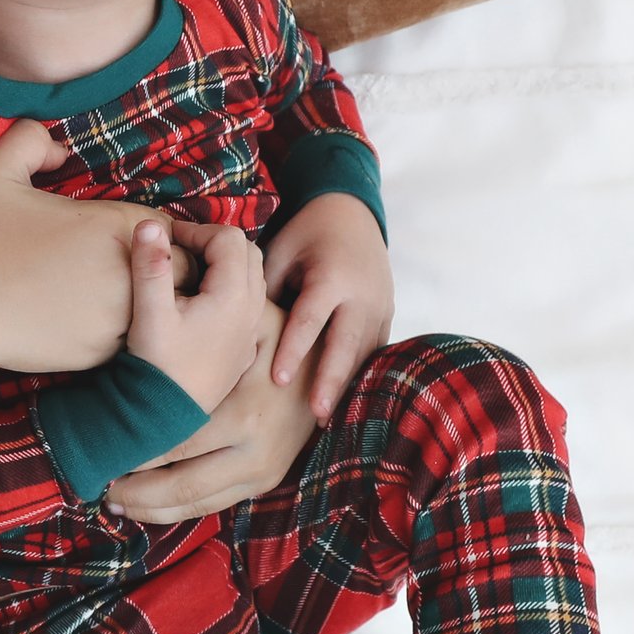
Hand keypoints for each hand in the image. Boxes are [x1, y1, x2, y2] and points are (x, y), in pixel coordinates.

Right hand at [0, 121, 169, 373]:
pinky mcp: (102, 353)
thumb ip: (33, 141)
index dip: (153, 234)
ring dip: (148, 305)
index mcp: (115, 225)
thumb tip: (61, 150)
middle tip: (130, 271)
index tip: (130, 239)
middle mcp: (129, 272)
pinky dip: (123, 333)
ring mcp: (119, 318)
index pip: (168, 229)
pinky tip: (94, 324)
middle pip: (179, 273)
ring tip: (116, 300)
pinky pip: (134, 344)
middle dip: (162, 270)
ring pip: (160, 312)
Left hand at [104, 298, 316, 522]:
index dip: (136, 454)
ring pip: (196, 504)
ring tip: (114, 502)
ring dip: (152, 508)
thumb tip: (164, 305)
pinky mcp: (264, 482)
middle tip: (98, 488)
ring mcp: (262, 473)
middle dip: (137, 491)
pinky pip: (213, 506)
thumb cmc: (284, 337)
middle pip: (182, 485)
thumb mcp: (257, 323)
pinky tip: (146, 507)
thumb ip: (214, 321)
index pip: (177, 446)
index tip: (103, 453)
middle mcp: (255, 454)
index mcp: (246, 416)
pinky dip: (177, 511)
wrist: (333, 371)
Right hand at [123, 218, 263, 412]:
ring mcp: (250, 331)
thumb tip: (150, 224)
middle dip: (215, 242)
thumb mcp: (149, 312)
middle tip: (181, 250)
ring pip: (252, 278)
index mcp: (232, 296)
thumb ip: (150, 265)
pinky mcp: (244, 349)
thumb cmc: (158, 365)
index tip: (166, 240)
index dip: (195, 230)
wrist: (167, 415)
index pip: (227, 238)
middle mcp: (250, 311)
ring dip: (226, 265)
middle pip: (248, 253)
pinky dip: (231, 290)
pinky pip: (249, 305)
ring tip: (191, 273)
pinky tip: (203, 304)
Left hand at [263, 192, 392, 422]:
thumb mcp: (281, 252)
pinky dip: (360, 377)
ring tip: (327, 420)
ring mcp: (380, 307)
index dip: (295, 350)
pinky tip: (345, 405)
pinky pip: (374, 351)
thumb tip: (245, 333)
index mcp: (333, 276)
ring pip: (364, 353)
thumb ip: (268, 290)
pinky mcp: (387, 316)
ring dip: (346, 387)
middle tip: (315, 415)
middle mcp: (362, 294)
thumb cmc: (305, 234)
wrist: (352, 212)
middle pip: (346, 344)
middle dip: (330, 381)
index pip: (311, 319)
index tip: (279, 381)